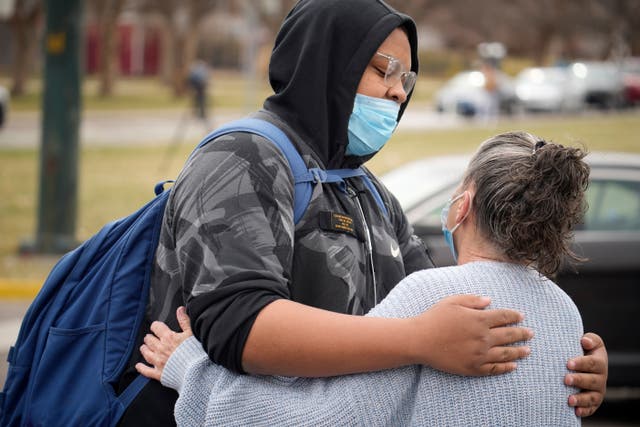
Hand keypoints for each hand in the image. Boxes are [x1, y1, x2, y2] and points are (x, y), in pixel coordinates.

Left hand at [135, 306, 193, 380]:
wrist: (196, 371)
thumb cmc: (196, 352)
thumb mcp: (192, 333)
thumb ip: (185, 321)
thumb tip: (180, 309)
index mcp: (169, 337)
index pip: (156, 327)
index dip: (156, 326)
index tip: (156, 327)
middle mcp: (161, 349)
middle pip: (149, 340)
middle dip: (149, 337)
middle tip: (150, 337)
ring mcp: (159, 362)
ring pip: (146, 353)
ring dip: (144, 349)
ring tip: (144, 347)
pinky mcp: (159, 374)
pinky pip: (146, 370)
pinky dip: (141, 368)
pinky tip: (138, 366)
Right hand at [409, 295, 532, 375]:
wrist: (419, 340)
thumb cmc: (434, 318)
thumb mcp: (452, 301)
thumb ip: (472, 300)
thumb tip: (490, 301)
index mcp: (479, 319)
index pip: (503, 317)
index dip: (514, 316)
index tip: (521, 316)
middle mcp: (483, 337)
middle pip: (509, 335)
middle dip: (522, 333)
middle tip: (531, 333)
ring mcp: (479, 354)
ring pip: (506, 353)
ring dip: (519, 351)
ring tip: (528, 351)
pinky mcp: (473, 368)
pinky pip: (494, 369)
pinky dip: (506, 367)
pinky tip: (513, 366)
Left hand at [565, 333, 607, 416]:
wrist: (583, 365)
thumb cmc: (584, 351)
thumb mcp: (590, 342)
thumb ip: (590, 340)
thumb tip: (584, 341)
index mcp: (600, 362)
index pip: (593, 363)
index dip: (581, 363)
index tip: (568, 363)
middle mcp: (601, 378)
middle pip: (592, 381)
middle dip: (579, 380)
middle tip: (566, 379)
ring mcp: (597, 391)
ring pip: (592, 397)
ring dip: (581, 399)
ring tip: (569, 399)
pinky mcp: (593, 403)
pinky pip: (590, 409)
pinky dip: (584, 410)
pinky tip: (575, 411)